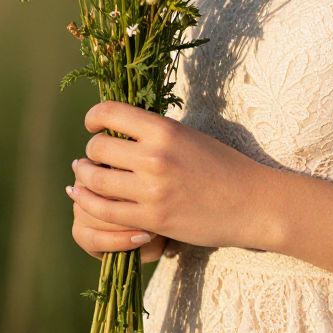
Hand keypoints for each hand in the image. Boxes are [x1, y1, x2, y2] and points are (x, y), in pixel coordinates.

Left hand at [68, 101, 276, 251]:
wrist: (250, 202)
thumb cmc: (222, 165)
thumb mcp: (188, 137)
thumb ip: (155, 133)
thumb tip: (120, 129)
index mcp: (165, 130)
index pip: (111, 113)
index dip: (94, 117)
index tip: (93, 125)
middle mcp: (154, 156)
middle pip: (98, 148)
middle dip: (90, 151)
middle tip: (92, 156)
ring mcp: (151, 190)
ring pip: (95, 180)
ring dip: (83, 177)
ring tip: (82, 175)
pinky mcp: (151, 219)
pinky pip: (105, 210)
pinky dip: (89, 203)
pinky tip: (84, 197)